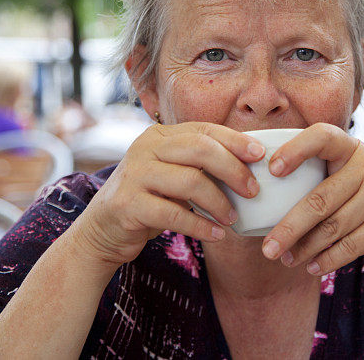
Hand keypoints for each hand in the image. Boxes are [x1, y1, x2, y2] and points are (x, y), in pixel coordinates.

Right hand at [73, 122, 265, 266]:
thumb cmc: (150, 199)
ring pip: (190, 181)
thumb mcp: (173, 174)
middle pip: (200, 149)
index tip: (261, 154)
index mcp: (159, 135)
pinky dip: (201, 225)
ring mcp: (134, 175)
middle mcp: (144, 148)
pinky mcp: (127, 204)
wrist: (103, 230)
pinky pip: (174, 214)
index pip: (205, 130)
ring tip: (233, 217)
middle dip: (233, 169)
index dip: (236, 140)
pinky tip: (217, 234)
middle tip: (253, 190)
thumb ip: (200, 164)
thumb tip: (251, 164)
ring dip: (219, 202)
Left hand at [260, 123, 363, 275]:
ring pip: (333, 226)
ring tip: (284, 259)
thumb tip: (264, 194)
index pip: (323, 136)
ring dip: (305, 248)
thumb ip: (319, 174)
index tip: (272, 169)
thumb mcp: (350, 176)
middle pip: (320, 198)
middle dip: (289, 227)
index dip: (296, 149)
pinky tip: (310, 267)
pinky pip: (350, 245)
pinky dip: (327, 260)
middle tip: (267, 248)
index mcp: (352, 148)